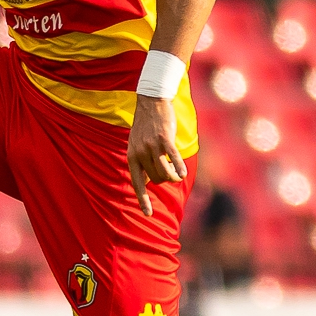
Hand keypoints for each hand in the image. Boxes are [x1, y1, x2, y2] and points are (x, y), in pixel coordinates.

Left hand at [128, 93, 186, 215]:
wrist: (151, 101)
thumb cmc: (145, 125)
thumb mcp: (136, 143)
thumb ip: (141, 161)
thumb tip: (148, 181)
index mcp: (132, 156)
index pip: (136, 183)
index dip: (143, 200)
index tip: (148, 214)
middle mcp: (140, 153)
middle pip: (156, 179)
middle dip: (164, 178)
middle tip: (169, 170)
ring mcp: (152, 146)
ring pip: (165, 173)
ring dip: (173, 175)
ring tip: (177, 172)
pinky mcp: (165, 139)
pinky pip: (174, 160)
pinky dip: (179, 168)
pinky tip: (183, 174)